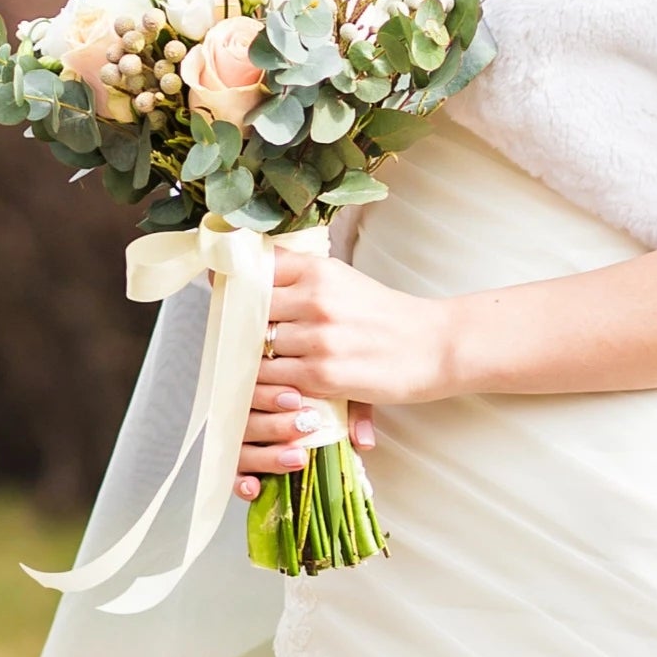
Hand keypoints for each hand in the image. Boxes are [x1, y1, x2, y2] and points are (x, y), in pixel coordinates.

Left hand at [235, 249, 460, 497]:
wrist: (434, 346)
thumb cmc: (387, 317)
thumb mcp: (344, 282)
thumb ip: (299, 280)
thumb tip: (239, 274)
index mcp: (318, 270)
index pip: (255, 270)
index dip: (232, 283)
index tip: (222, 291)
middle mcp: (315, 298)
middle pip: (248, 313)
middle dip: (241, 328)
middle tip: (241, 340)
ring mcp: (317, 337)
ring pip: (256, 349)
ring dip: (253, 362)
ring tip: (263, 368)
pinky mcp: (321, 373)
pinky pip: (273, 379)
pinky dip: (269, 386)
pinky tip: (280, 386)